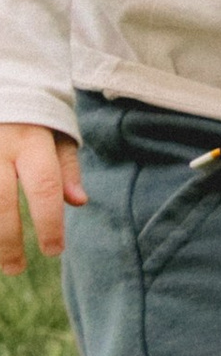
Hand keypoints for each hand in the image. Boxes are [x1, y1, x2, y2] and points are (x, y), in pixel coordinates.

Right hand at [1, 123, 84, 274]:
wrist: (1, 86)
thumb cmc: (31, 119)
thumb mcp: (56, 134)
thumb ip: (66, 168)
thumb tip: (78, 202)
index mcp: (31, 141)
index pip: (44, 187)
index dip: (49, 223)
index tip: (54, 251)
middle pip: (1, 203)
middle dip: (9, 242)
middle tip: (16, 269)